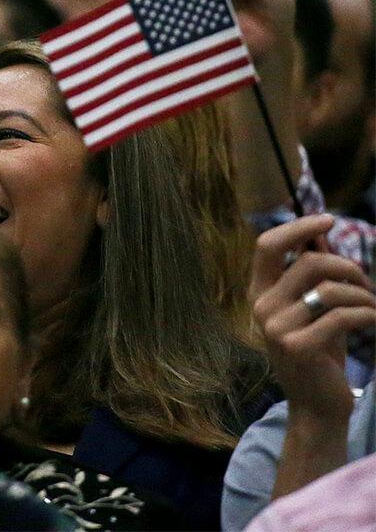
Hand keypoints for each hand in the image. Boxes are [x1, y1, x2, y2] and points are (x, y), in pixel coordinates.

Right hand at [250, 215, 375, 422]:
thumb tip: (322, 238)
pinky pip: (343, 316)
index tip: (328, 220)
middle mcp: (261, 307)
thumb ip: (313, 278)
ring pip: (331, 290)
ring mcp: (276, 328)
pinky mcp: (298, 346)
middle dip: (348, 267)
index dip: (298, 227)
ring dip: (364, 295)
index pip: (268, 245)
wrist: (316, 404)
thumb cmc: (319, 352)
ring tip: (375, 308)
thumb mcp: (314, 310)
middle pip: (309, 263)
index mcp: (260, 293)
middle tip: (366, 284)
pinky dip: (369, 315)